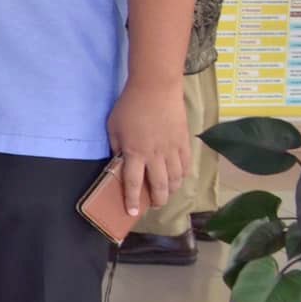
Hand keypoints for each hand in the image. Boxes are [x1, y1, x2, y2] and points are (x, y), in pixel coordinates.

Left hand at [108, 78, 189, 215]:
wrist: (156, 88)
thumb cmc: (130, 106)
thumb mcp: (113, 127)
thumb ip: (116, 147)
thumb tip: (118, 162)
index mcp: (134, 152)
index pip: (132, 182)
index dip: (131, 200)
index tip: (131, 213)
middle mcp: (155, 155)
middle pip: (158, 186)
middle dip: (156, 200)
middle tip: (152, 205)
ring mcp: (172, 150)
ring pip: (175, 179)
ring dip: (170, 190)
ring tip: (165, 195)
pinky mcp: (184, 142)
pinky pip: (186, 165)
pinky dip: (183, 176)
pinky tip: (179, 179)